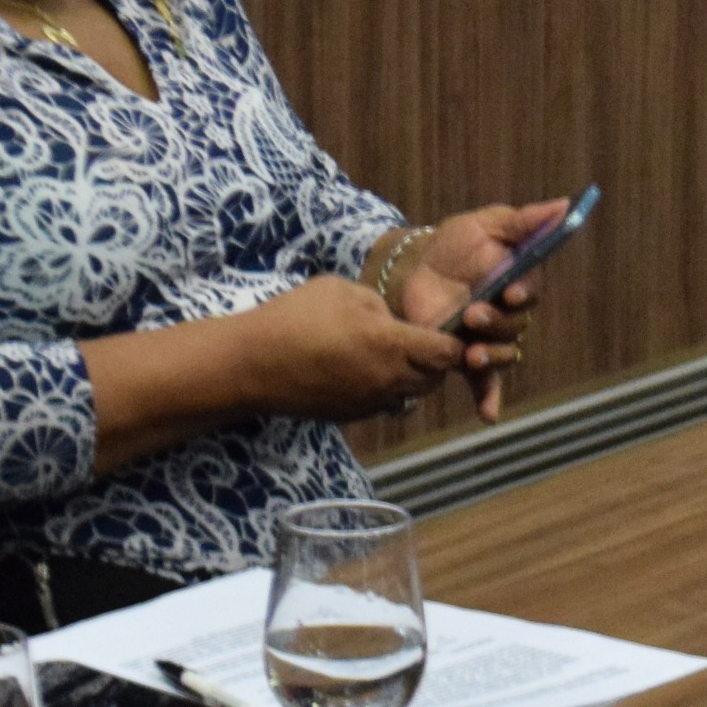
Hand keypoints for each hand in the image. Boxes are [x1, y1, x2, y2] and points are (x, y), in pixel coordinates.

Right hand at [233, 275, 467, 422]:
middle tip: (420, 339)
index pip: (448, 353)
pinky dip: (383, 390)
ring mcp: (368, 403)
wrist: (252, 364)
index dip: (455, 342)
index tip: (449, 329)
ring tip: (389, 353)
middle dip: (435, 361)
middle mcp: (387, 380)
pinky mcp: (350, 416)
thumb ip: (379, 305)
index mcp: (391, 345)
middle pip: (434, 379)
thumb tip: (393, 321)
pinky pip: (382, 404)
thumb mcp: (342, 290)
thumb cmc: (294, 318)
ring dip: (410, 378)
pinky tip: (361, 368)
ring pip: (409, 395)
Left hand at [400, 199, 565, 422]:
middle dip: (498, 322)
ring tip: (471, 351)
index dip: (525, 294)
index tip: (513, 290)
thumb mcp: (484, 225)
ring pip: (504, 352)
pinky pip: (485, 382)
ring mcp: (488, 336)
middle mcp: (508, 313)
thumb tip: (565, 205)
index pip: (531, 292)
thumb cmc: (453, 244)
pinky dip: (489, 399)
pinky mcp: (465, 355)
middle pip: (516, 326)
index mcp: (517, 280)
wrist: (411, 269)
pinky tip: (489, 415)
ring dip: (492, 355)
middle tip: (473, 312)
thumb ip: (523, 221)